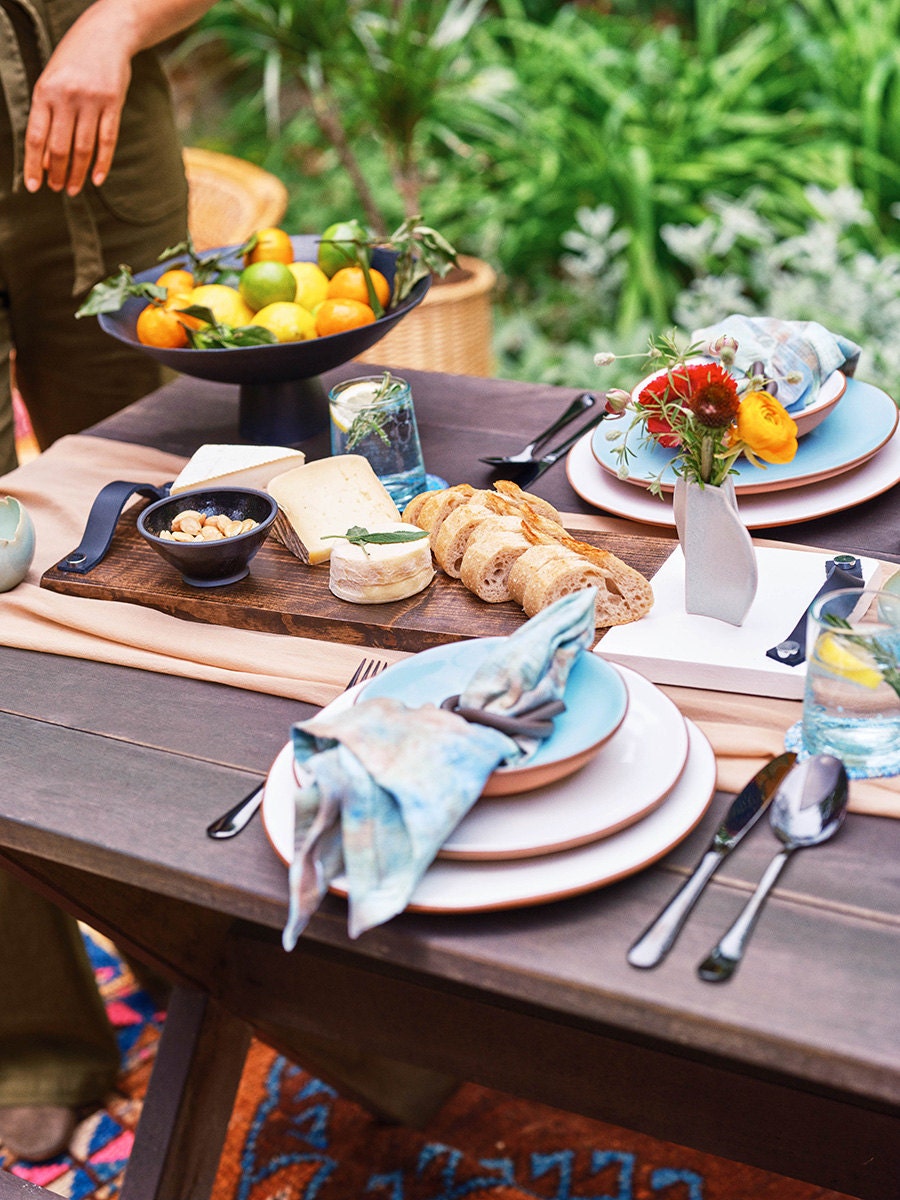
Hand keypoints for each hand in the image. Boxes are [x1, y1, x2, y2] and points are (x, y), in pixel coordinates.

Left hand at [22, 0, 215, 196]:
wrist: (105, 35)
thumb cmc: (74, 61)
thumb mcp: (53, 81)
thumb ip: (48, 115)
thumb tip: (46, 157)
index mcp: (45, 91)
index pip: (36, 137)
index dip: (34, 165)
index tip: (34, 186)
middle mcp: (66, 97)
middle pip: (60, 147)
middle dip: (58, 173)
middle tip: (58, 189)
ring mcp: (91, 100)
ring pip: (83, 148)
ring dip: (78, 173)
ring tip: (74, 189)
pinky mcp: (113, 104)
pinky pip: (107, 140)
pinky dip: (102, 163)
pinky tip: (97, 179)